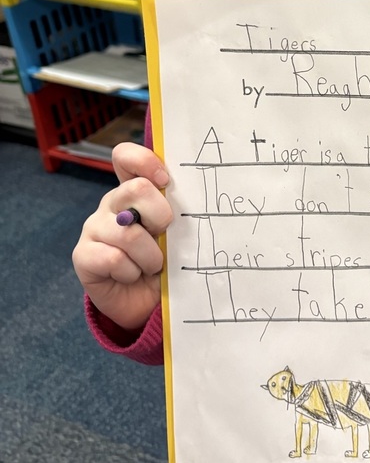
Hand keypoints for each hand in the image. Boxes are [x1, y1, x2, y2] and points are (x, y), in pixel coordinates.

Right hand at [72, 142, 171, 330]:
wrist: (147, 305)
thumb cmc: (167, 263)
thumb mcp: (176, 234)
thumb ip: (177, 213)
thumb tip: (193, 199)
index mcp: (133, 191)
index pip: (126, 157)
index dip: (144, 160)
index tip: (166, 180)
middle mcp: (112, 204)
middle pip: (135, 189)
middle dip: (160, 216)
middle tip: (165, 236)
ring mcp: (94, 228)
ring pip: (128, 232)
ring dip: (150, 256)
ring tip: (153, 266)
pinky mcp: (83, 255)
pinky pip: (112, 258)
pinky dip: (131, 272)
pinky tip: (131, 276)